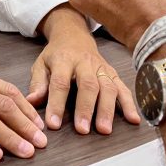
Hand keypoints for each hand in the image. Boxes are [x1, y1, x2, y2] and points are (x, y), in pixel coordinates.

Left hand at [27, 5, 138, 133]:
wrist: (74, 35)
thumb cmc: (56, 55)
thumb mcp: (41, 64)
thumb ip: (38, 83)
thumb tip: (32, 101)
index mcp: (64, 59)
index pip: (60, 82)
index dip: (56, 103)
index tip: (54, 123)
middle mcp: (85, 63)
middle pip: (88, 85)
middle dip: (86, 108)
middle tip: (83, 129)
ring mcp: (101, 67)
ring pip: (107, 87)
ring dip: (107, 109)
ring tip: (104, 129)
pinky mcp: (113, 73)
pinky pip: (123, 88)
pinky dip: (129, 104)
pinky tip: (133, 119)